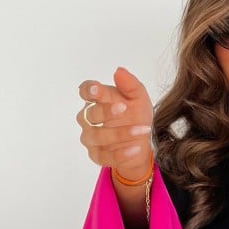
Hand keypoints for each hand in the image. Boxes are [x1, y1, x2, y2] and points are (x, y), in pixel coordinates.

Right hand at [76, 66, 153, 180]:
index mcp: (97, 100)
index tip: (97, 90)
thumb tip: (119, 71)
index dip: (88, 91)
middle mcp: (89, 119)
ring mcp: (91, 138)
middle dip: (105, 111)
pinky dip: (120, 154)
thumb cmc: (135, 115)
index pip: (85, 91)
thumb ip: (130, 85)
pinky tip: (135, 148)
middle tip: (124, 108)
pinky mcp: (97, 155)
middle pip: (89, 114)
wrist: (142, 142)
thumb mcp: (139, 98)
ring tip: (142, 129)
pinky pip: (104, 157)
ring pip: (96, 136)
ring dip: (119, 133)